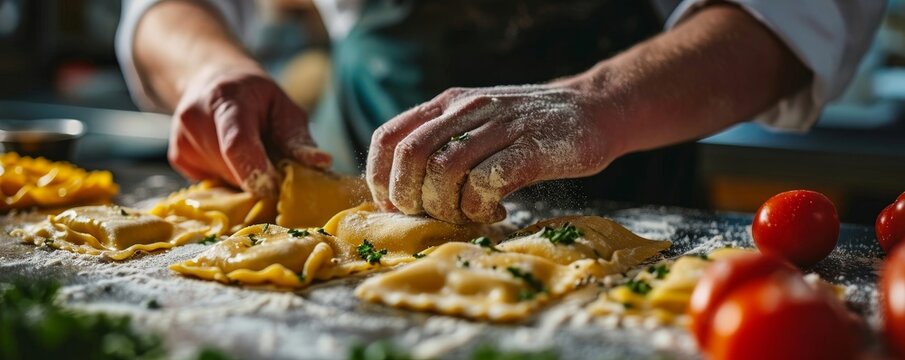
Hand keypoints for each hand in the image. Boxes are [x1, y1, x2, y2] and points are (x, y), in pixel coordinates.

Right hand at [168, 66, 330, 195]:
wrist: (213, 82)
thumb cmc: (256, 98)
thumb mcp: (283, 107)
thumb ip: (297, 138)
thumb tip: (321, 163)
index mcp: (226, 99)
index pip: (237, 144)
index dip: (258, 172)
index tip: (276, 189)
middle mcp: (195, 117)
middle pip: (232, 169)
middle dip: (259, 177)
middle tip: (274, 164)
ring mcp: (182, 139)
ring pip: (223, 181)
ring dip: (245, 178)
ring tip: (251, 153)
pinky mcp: (178, 157)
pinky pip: (212, 183)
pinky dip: (229, 178)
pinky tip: (231, 157)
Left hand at [366, 83, 622, 222]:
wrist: (594, 109)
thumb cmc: (530, 130)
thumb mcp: (478, 124)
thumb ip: (444, 146)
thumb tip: (404, 195)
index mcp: (447, 104)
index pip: (389, 137)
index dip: (380, 179)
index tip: (393, 207)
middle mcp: (468, 109)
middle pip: (411, 155)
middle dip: (410, 197)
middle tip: (431, 216)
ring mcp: (501, 125)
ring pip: (445, 170)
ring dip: (447, 206)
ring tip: (467, 215)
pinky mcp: (532, 147)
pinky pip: (487, 181)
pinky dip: (480, 207)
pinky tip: (495, 211)